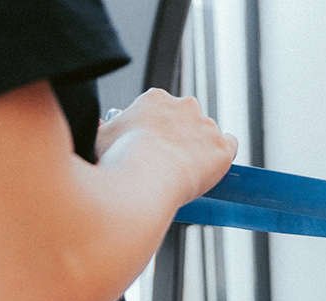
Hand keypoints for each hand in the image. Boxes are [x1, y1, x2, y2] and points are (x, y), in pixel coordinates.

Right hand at [97, 89, 237, 205]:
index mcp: (156, 98)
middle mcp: (185, 106)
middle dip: (180, 138)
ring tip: (186, 171)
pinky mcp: (223, 148)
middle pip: (187, 120)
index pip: (162, 110)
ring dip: (200, 149)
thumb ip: (102, 129)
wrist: (146, 178)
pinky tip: (213, 166)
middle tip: (168, 161)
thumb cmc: (122, 158)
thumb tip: (94, 125)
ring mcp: (207, 126)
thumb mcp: (100, 137)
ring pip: (208, 135)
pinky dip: (224, 156)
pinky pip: (230, 146)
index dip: (158, 131)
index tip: (152, 147)